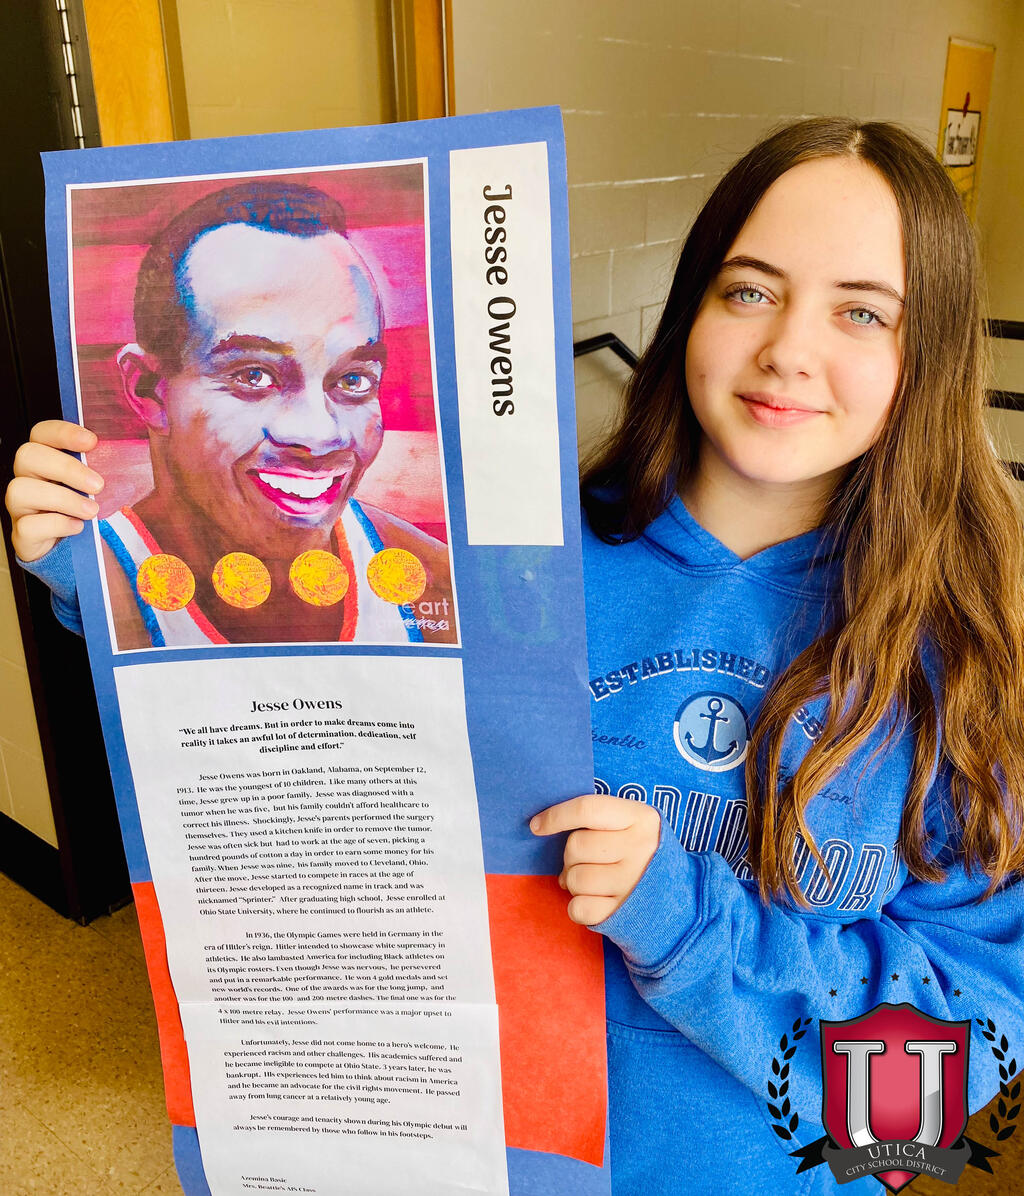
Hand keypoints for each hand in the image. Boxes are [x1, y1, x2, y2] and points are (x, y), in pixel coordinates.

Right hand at [5, 421, 102, 561]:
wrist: (74, 552)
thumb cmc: (86, 511)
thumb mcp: (95, 487)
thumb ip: (101, 469)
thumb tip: (124, 456)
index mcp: (44, 460)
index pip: (41, 433)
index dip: (63, 432)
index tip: (92, 441)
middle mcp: (27, 478)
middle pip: (27, 456)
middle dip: (66, 467)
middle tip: (98, 485)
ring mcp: (21, 507)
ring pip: (20, 490)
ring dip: (62, 499)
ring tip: (92, 510)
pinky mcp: (23, 534)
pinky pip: (28, 526)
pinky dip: (56, 525)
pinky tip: (77, 527)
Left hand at [530, 794, 660, 925]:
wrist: (683, 901)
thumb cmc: (644, 856)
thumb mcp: (634, 826)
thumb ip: (599, 820)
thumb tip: (544, 828)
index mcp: (641, 817)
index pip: (587, 809)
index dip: (556, 816)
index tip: (536, 826)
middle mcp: (640, 847)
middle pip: (576, 845)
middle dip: (570, 857)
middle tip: (584, 863)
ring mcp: (633, 882)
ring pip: (574, 878)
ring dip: (573, 882)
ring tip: (592, 883)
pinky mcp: (625, 913)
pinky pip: (578, 908)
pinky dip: (578, 906)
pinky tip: (595, 901)